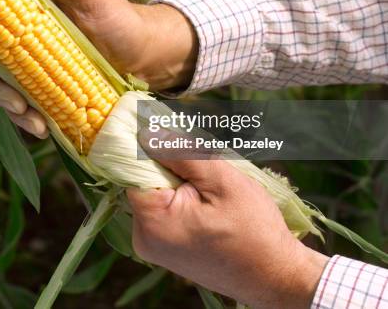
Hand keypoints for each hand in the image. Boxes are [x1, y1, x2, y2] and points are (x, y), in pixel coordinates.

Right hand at [0, 0, 197, 137]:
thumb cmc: (119, 17)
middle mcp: (19, 32)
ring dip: (10, 106)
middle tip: (17, 104)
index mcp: (23, 3)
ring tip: (34, 122)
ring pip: (1, 84)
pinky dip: (27, 118)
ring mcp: (30, 61)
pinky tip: (42, 129)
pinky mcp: (42, 86)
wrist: (146, 55)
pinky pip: (22, 103)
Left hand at [127, 154, 327, 308]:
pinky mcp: (163, 246)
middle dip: (170, 164)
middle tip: (204, 166)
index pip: (132, 168)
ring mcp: (152, 244)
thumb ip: (181, 153)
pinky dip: (181, 196)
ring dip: (179, 180)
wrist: (275, 276)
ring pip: (156, 191)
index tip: (172, 135)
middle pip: (144, 179)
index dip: (151, 147)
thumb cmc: (255, 230)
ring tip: (210, 186)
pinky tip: (206, 201)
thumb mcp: (222, 181)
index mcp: (152, 222)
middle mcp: (143, 236)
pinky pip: (164, 207)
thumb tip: (147, 131)